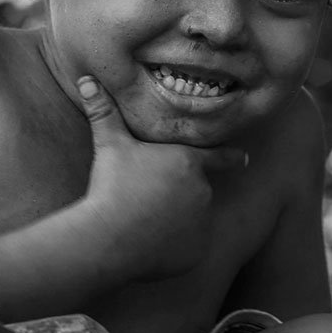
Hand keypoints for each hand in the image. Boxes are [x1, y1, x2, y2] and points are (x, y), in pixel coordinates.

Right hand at [76, 76, 246, 280]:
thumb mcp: (109, 145)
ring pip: (191, 221)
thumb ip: (104, 113)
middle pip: (194, 192)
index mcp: (189, 162)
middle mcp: (203, 191)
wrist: (109, 237)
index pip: (219, 157)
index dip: (232, 157)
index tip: (245, 159)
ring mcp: (202, 224)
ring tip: (143, 224)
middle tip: (147, 202)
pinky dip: (172, 249)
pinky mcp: (196, 253)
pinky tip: (150, 246)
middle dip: (177, 196)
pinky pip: (186, 249)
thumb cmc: (112, 186)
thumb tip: (87, 79)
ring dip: (175, 223)